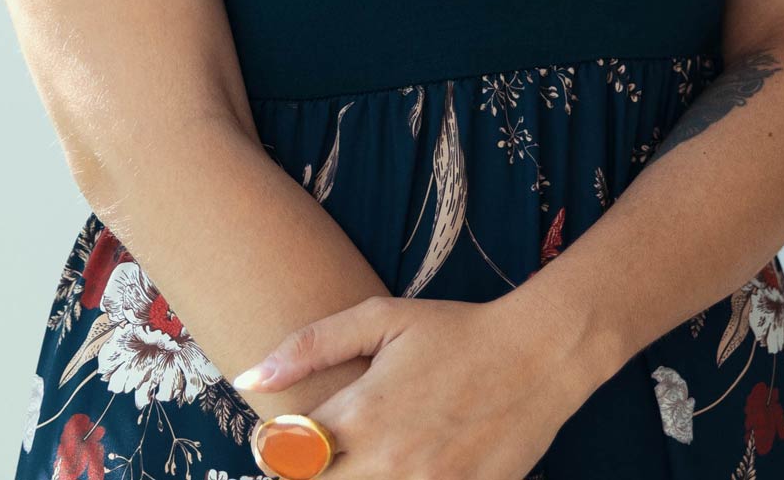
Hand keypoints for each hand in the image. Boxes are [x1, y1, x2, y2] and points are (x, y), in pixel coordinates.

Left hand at [229, 293, 596, 479]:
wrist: (536, 357)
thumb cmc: (454, 332)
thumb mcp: (383, 318)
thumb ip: (311, 345)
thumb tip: (247, 378)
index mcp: (361, 413)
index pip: (285, 457)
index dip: (276, 451)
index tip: (287, 439)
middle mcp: (385, 461)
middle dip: (310, 471)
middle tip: (324, 452)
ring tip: (365, 455)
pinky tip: (401, 467)